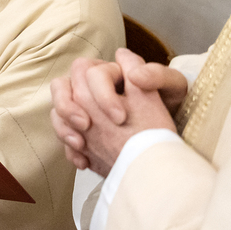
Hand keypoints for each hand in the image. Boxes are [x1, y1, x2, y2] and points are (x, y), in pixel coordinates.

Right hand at [66, 49, 178, 176]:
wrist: (169, 136)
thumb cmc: (171, 107)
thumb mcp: (174, 89)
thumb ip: (158, 76)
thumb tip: (136, 75)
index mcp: (110, 72)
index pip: (90, 71)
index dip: (101, 93)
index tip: (119, 117)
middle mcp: (91, 87)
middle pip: (62, 85)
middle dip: (70, 106)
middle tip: (87, 125)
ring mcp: (83, 109)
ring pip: (57, 109)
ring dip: (63, 125)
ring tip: (80, 143)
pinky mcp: (82, 131)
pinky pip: (62, 135)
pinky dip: (69, 148)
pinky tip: (84, 160)